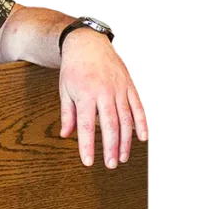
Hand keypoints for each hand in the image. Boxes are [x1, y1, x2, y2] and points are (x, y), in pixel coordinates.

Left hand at [59, 29, 147, 167]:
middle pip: (110, 125)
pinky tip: (143, 138)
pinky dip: (142, 123)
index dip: (87, 146)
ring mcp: (119, 89)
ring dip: (126, 141)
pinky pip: (138, 107)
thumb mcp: (65, 90)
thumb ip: (67, 114)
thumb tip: (65, 135)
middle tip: (110, 165)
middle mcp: (104, 92)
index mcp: (85, 94)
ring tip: (122, 157)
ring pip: (126, 119)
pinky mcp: (129, 85)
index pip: (87, 125)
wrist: (87, 43)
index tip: (88, 162)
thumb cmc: (74, 68)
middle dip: (110, 147)